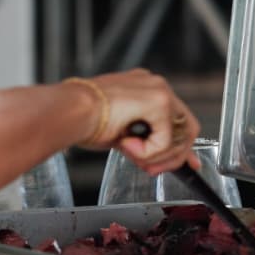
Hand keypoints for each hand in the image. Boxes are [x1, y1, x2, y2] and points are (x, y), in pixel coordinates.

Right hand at [77, 69, 201, 174]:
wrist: (69, 111)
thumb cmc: (83, 121)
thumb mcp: (122, 136)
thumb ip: (145, 145)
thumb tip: (156, 163)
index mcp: (145, 90)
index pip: (177, 120)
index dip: (180, 147)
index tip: (182, 165)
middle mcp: (155, 86)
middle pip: (185, 129)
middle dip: (170, 157)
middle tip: (151, 169)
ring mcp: (158, 90)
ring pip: (178, 137)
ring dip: (155, 155)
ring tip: (130, 152)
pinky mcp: (157, 101)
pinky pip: (165, 140)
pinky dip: (147, 151)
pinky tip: (125, 143)